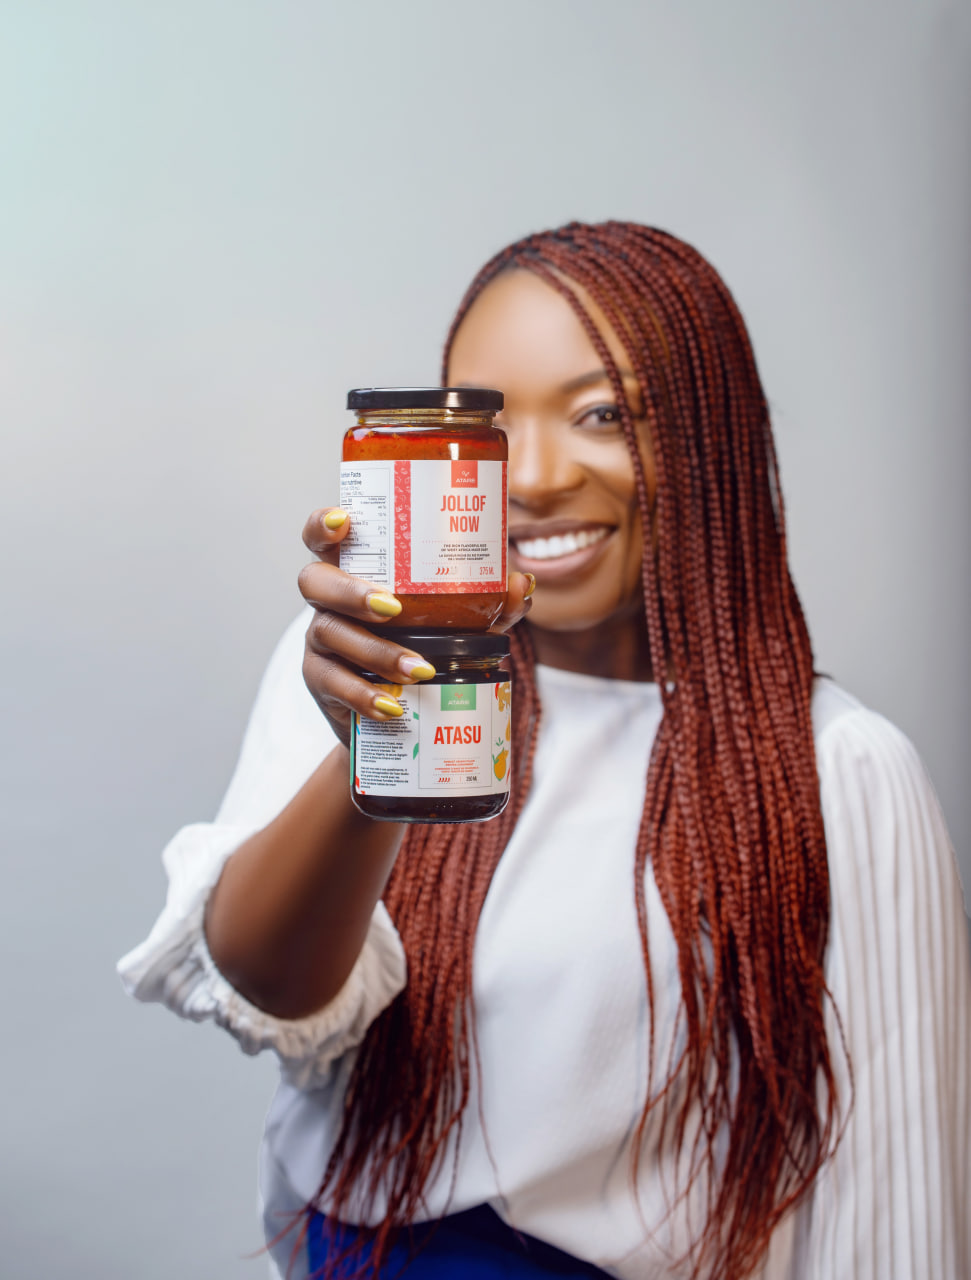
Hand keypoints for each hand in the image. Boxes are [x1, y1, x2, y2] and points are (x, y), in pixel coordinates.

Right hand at [298, 508, 533, 747]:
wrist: (396, 714)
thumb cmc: (422, 647)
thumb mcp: (458, 625)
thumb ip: (490, 604)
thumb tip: (522, 583)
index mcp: (356, 572)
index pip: (324, 538)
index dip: (323, 524)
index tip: (344, 520)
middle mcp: (328, 600)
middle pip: (315, 581)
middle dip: (350, 591)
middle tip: (392, 607)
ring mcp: (319, 640)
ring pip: (331, 634)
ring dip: (377, 652)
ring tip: (420, 669)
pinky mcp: (320, 681)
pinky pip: (335, 684)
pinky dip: (366, 695)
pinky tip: (393, 706)